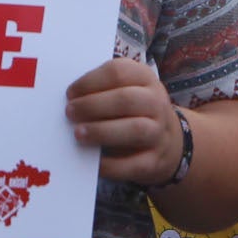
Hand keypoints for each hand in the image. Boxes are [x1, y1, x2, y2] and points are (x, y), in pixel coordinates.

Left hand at [65, 58, 182, 185]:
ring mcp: (158, 133)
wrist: (168, 142)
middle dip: (93, 105)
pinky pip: (133, 164)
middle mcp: (156, 103)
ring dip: (102, 131)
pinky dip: (111, 164)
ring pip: (134, 129)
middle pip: (126, 100)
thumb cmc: (134, 111)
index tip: (70, 93)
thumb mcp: (127, 90)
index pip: (119, 72)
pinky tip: (93, 161)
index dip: (91, 81)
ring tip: (78, 134)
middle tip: (70, 112)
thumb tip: (71, 99)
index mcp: (145, 78)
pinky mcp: (154, 161)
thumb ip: (102, 90)